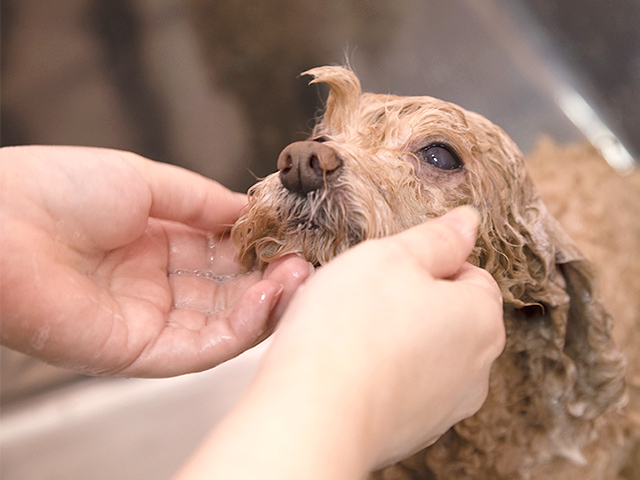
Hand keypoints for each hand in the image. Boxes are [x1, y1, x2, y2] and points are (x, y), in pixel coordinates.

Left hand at [0, 146, 310, 376]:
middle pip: (227, 292)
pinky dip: (238, 329)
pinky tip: (267, 301)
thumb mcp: (146, 182)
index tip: (293, 237)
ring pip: (221, 323)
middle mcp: (155, 286)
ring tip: (297, 278)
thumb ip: (203, 201)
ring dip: (264, 304)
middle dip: (269, 278)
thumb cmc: (61, 188)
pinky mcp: (136, 352)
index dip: (258, 247)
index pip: (221, 254)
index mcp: (154, 244)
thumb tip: (250, 210)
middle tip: (306, 262)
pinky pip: (198, 348)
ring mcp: (148, 321)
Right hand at [176, 207, 504, 479]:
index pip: (470, 275)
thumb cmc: (348, 331)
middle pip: (448, 315)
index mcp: (480, 319)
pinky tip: (349, 369)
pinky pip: (402, 386)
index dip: (426, 265)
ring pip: (423, 352)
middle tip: (364, 300)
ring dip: (395, 339)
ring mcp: (446, 407)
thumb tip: (468, 221)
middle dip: (411, 303)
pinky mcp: (413, 431)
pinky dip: (382, 375)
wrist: (312, 417)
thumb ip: (437, 237)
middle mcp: (476, 369)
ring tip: (351, 336)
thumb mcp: (391, 256)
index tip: (390, 271)